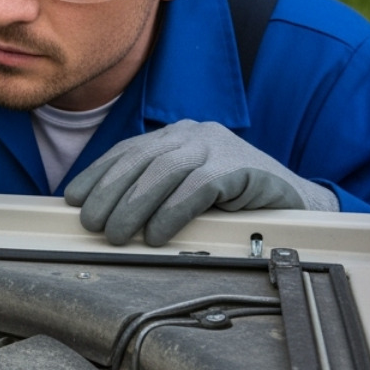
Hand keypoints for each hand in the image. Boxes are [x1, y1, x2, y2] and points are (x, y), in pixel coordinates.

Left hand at [64, 120, 338, 246]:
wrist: (296, 204)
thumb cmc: (234, 202)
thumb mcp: (188, 190)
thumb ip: (155, 191)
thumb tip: (105, 214)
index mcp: (178, 136)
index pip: (128, 151)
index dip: (98, 174)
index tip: (73, 198)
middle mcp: (195, 134)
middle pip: (141, 160)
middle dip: (110, 193)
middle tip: (91, 224)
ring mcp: (219, 148)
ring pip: (164, 174)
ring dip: (134, 206)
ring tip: (116, 235)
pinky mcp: (240, 168)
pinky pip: (197, 189)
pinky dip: (171, 213)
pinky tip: (156, 235)